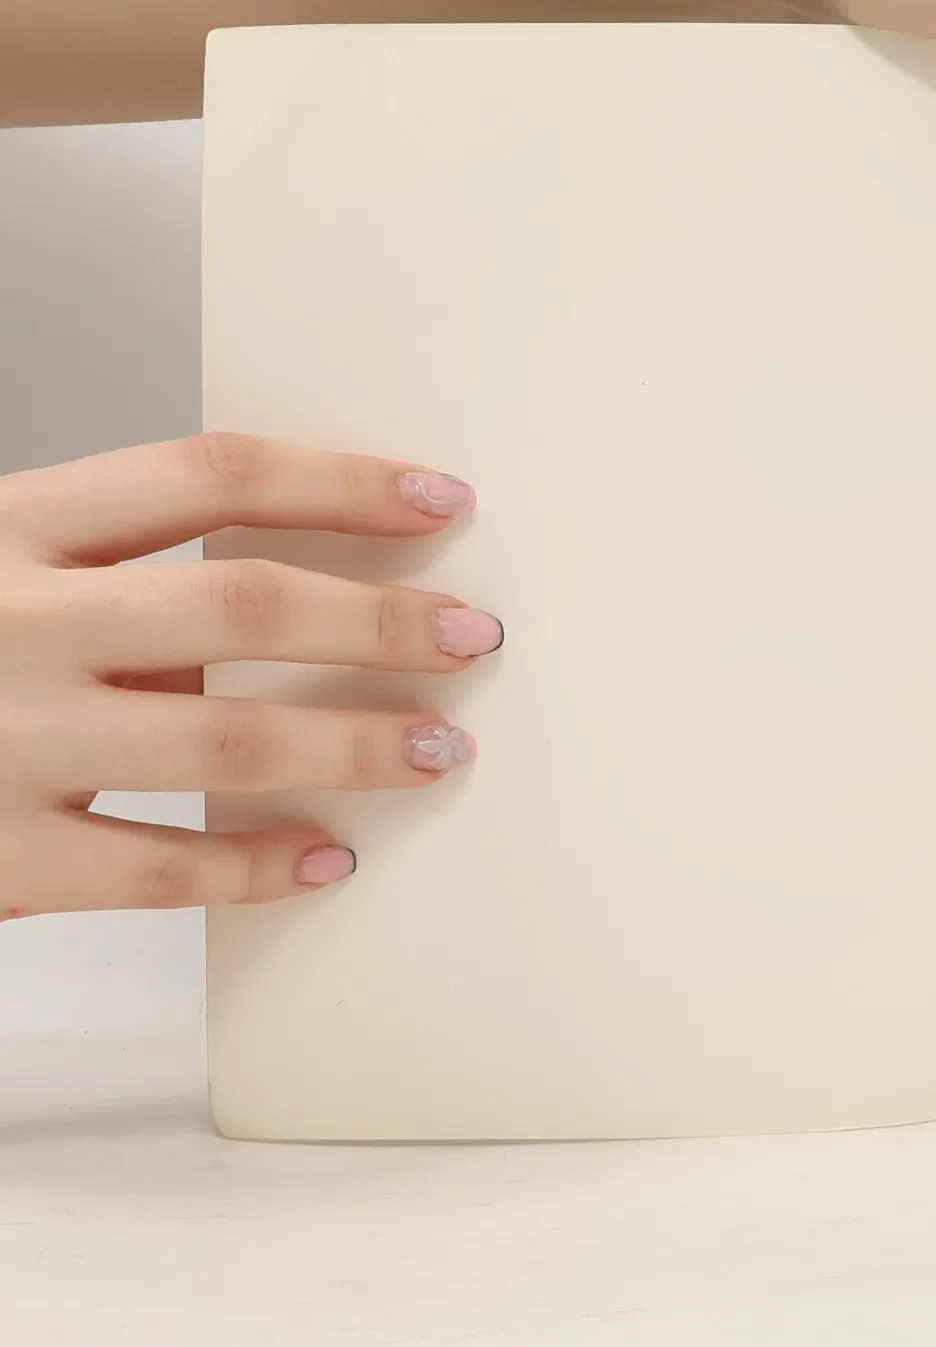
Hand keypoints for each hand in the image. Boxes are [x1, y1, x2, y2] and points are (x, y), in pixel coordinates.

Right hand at [0, 434, 500, 919]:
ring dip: (352, 747)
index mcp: (5, 527)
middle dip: (378, 621)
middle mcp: (6, 622)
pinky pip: (155, 872)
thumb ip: (104, 568)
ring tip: (440, 748)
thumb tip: (292, 586)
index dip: (340, 480)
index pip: (207, 474)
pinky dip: (252, 869)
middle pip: (238, 603)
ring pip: (221, 742)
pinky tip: (324, 860)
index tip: (442, 497)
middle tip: (476, 634)